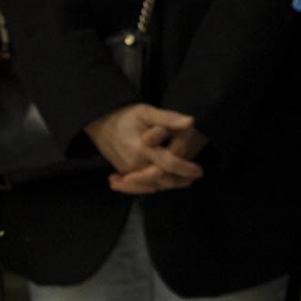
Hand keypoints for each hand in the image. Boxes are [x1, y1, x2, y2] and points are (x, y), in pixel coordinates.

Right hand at [84, 104, 202, 193]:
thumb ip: (169, 119)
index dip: (186, 168)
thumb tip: (191, 122)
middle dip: (179, 181)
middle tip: (193, 178)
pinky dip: (151, 187)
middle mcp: (135, 163)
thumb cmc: (126, 115)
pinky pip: (139, 186)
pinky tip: (161, 185)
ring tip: (183, 182)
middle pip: (162, 179)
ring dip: (168, 185)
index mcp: (142, 148)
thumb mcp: (147, 112)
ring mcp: (127, 170)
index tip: (199, 171)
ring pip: (151, 185)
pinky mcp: (123, 172)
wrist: (100, 123)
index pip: (169, 163)